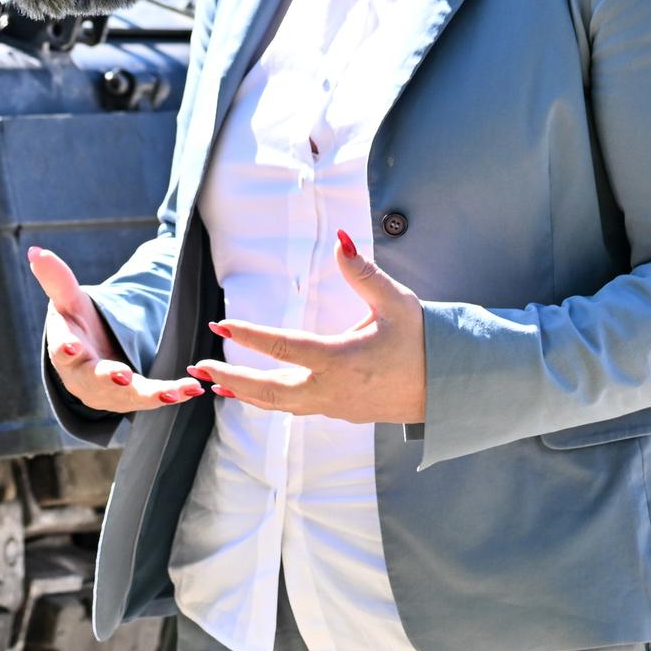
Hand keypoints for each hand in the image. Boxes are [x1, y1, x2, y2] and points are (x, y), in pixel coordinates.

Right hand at [28, 245, 204, 412]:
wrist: (87, 356)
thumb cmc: (76, 324)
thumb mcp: (67, 300)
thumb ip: (56, 278)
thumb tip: (35, 250)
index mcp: (65, 349)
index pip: (61, 349)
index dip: (65, 349)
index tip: (72, 347)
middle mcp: (83, 376)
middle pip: (95, 379)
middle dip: (111, 379)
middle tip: (124, 377)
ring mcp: (106, 392)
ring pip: (127, 395)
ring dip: (151, 393)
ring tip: (175, 390)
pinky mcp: (128, 399)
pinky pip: (149, 399)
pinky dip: (170, 394)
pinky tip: (191, 389)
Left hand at [188, 230, 426, 423]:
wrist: (451, 384)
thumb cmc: (424, 339)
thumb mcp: (395, 301)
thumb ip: (362, 272)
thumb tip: (341, 238)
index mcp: (342, 360)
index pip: (284, 348)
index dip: (250, 336)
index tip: (222, 325)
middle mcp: (333, 389)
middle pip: (271, 391)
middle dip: (233, 378)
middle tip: (199, 369)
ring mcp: (336, 406)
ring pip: (281, 405)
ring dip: (247, 394)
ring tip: (217, 383)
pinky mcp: (342, 412)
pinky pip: (297, 409)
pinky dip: (270, 402)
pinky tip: (254, 393)